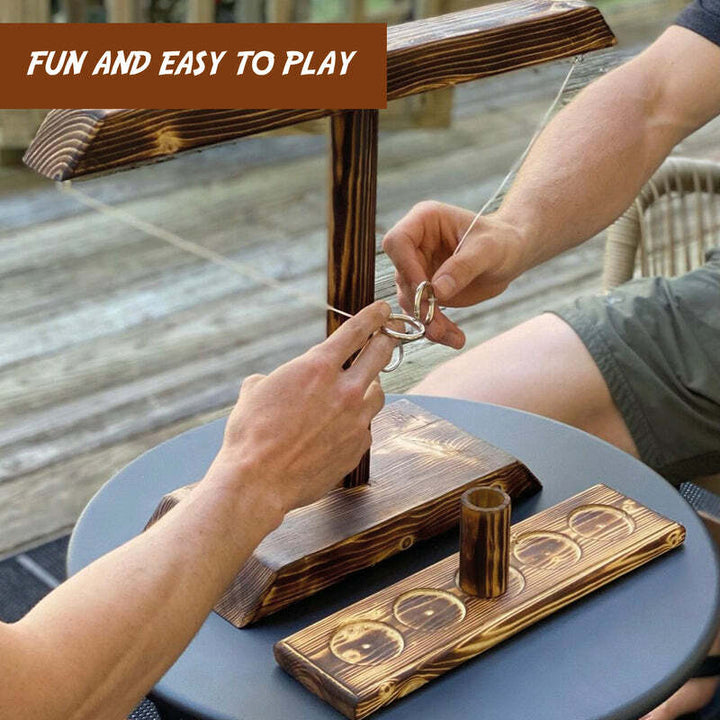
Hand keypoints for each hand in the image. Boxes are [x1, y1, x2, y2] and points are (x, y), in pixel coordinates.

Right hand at [212, 301, 396, 515]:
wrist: (258, 482)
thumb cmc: (250, 435)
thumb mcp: (255, 392)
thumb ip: (276, 378)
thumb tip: (273, 382)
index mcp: (317, 367)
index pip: (357, 331)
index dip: (373, 316)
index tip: (383, 309)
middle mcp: (345, 390)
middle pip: (381, 354)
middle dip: (384, 342)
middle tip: (384, 339)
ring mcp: (356, 420)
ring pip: (378, 393)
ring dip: (369, 387)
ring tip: (357, 391)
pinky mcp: (358, 446)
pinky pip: (365, 426)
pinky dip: (356, 423)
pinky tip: (338, 430)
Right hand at [383, 201, 525, 347]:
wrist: (513, 255)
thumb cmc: (502, 240)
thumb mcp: (488, 249)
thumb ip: (463, 267)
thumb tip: (437, 290)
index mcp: (424, 221)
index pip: (397, 242)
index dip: (406, 267)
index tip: (426, 290)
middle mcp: (415, 245)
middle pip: (402, 276)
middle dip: (420, 304)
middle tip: (438, 324)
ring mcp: (418, 269)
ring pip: (409, 300)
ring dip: (427, 321)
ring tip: (450, 335)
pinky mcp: (426, 291)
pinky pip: (422, 312)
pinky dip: (436, 328)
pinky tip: (453, 337)